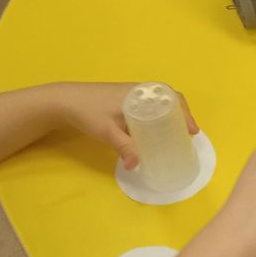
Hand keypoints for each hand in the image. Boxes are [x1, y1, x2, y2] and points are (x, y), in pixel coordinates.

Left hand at [54, 83, 198, 169]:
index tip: (192, 131)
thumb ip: (123, 147)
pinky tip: (153, 129)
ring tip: (174, 133)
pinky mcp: (123, 99)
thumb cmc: (87, 112)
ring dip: (170, 114)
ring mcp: (131, 94)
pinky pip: (149, 104)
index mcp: (140, 94)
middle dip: (181, 114)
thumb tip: (137, 165)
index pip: (171, 98)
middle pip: (169, 99)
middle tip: (186, 133)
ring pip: (158, 102)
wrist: (63, 101)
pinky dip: (158, 115)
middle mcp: (139, 91)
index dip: (185, 114)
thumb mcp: (106, 131)